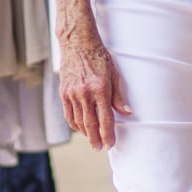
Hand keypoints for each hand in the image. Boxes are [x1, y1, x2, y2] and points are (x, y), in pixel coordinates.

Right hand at [56, 0, 130, 149]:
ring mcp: (72, 93)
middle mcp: (84, 93)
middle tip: (100, 148)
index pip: (105, 119)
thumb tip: (127, 113)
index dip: (108, 134)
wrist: (77, 42)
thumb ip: (118, 96)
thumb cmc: (99, 56)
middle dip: (96, 139)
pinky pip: (68, 114)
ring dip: (85, 133)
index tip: (111, 144)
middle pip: (90, 124)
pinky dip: (75, 124)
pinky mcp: (63, 92)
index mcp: (100, 88)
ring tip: (92, 140)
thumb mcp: (114, 73)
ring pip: (78, 121)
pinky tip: (81, 128)